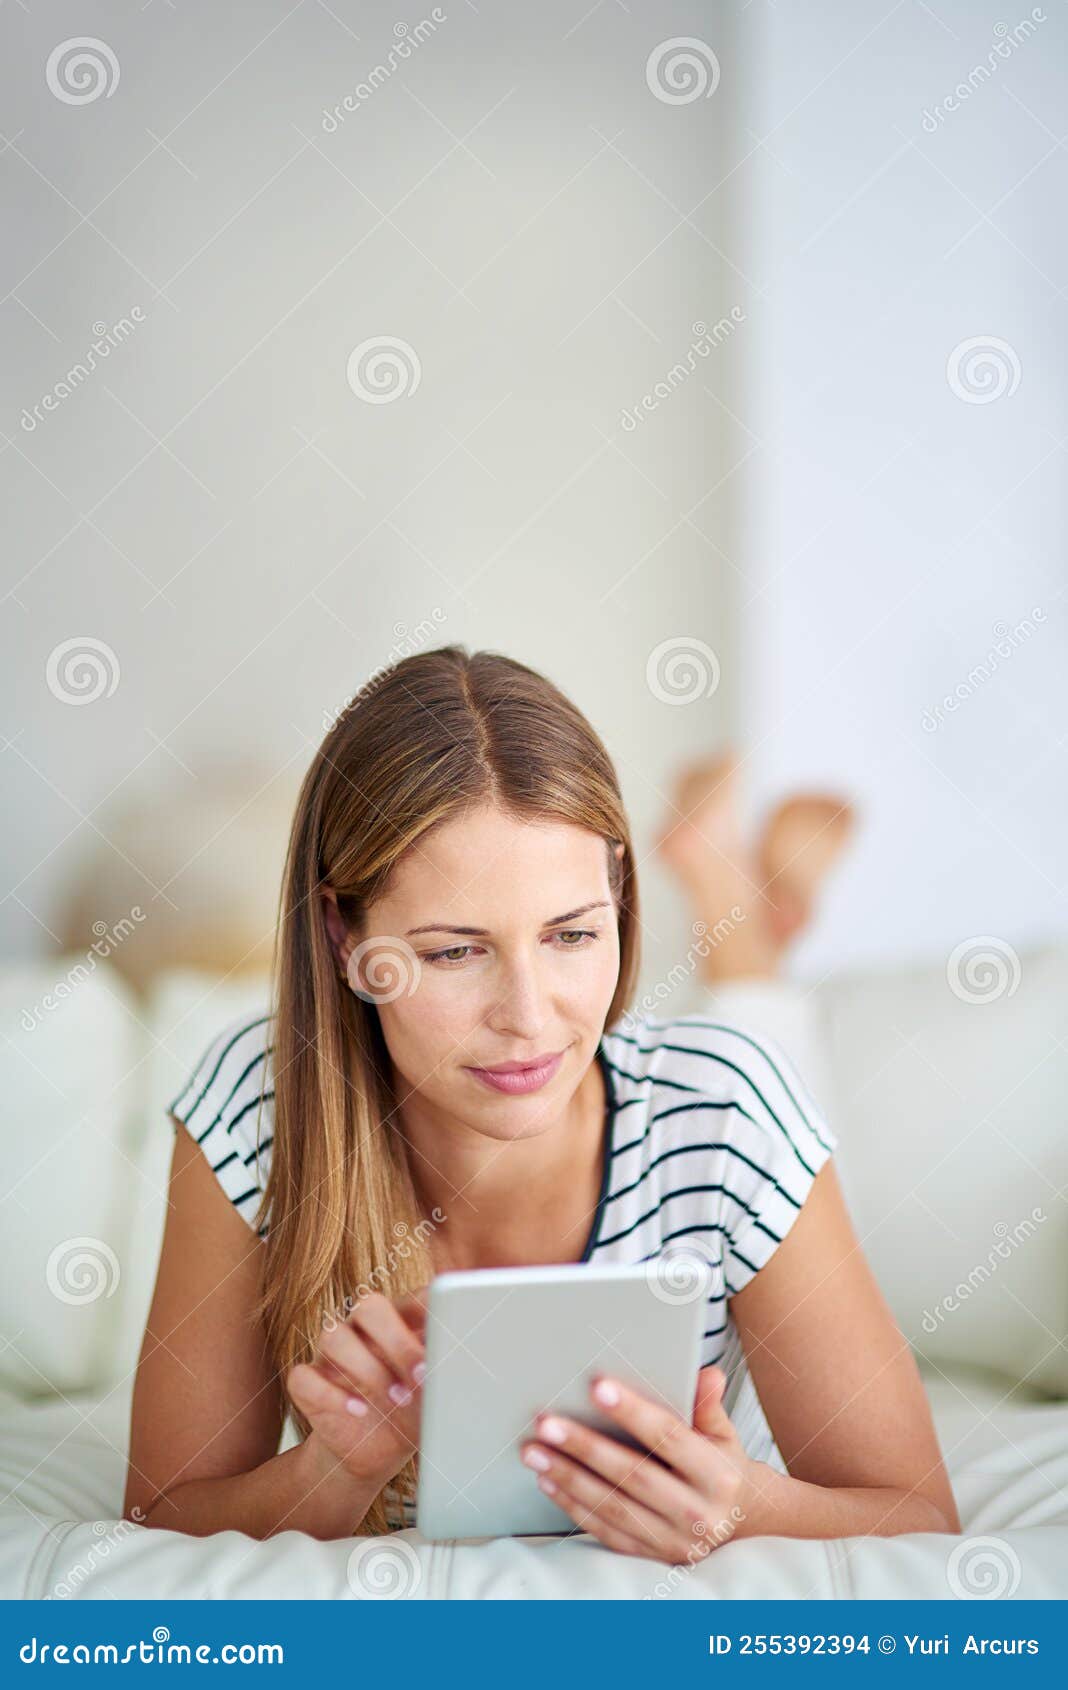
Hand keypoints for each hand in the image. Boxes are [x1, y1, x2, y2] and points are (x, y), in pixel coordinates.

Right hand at [285, 1286, 428, 1489]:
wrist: (375, 1453)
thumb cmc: (411, 1414)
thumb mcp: (433, 1395)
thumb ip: (442, 1373)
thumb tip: (455, 1363)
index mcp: (398, 1322)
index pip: (410, 1297)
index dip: (426, 1306)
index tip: (446, 1328)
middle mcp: (362, 1331)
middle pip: (369, 1307)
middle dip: (397, 1339)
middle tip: (421, 1373)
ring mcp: (332, 1356)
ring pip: (334, 1336)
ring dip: (369, 1368)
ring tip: (399, 1399)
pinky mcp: (309, 1386)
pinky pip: (303, 1377)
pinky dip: (332, 1395)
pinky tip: (359, 1412)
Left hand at [518, 1365, 756, 1563]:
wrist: (737, 1522)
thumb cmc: (720, 1465)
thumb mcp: (723, 1434)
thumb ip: (709, 1405)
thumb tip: (706, 1374)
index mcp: (718, 1476)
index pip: (669, 1437)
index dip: (632, 1412)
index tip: (597, 1387)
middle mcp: (697, 1513)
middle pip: (633, 1475)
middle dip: (585, 1447)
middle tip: (547, 1423)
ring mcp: (673, 1540)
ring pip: (613, 1507)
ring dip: (568, 1477)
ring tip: (535, 1451)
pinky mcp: (652, 1556)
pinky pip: (605, 1531)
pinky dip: (573, 1506)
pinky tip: (548, 1481)